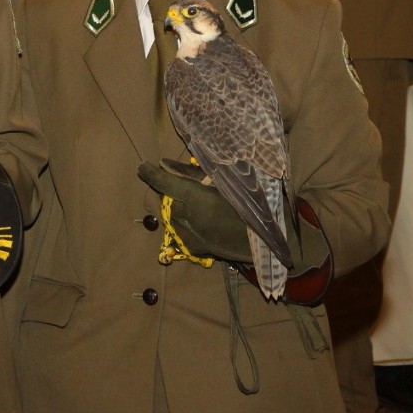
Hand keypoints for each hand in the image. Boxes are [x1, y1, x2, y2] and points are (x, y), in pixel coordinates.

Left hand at [138, 159, 332, 304]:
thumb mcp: (225, 181)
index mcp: (194, 196)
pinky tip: (206, 223)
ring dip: (181, 210)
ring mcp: (190, 235)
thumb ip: (190, 173)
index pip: (162, 182)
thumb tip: (163, 164)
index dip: (149, 173)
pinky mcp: (196, 248)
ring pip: (173, 216)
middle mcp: (187, 216)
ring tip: (205, 208)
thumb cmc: (251, 203)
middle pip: (166, 199)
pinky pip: (182, 232)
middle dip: (174, 192)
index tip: (143, 167)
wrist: (270, 241)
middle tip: (194, 189)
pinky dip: (188, 225)